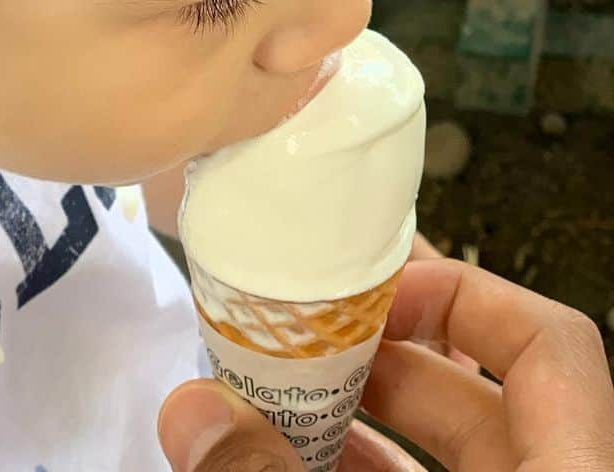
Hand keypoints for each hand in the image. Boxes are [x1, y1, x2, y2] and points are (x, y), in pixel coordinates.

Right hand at [158, 259, 613, 471]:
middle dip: (379, 351)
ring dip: (359, 414)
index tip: (372, 287)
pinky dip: (365, 468)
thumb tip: (187, 411)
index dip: (467, 295)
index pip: (551, 345)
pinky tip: (293, 459)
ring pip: (449, 452)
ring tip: (277, 389)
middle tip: (296, 331)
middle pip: (479, 391)